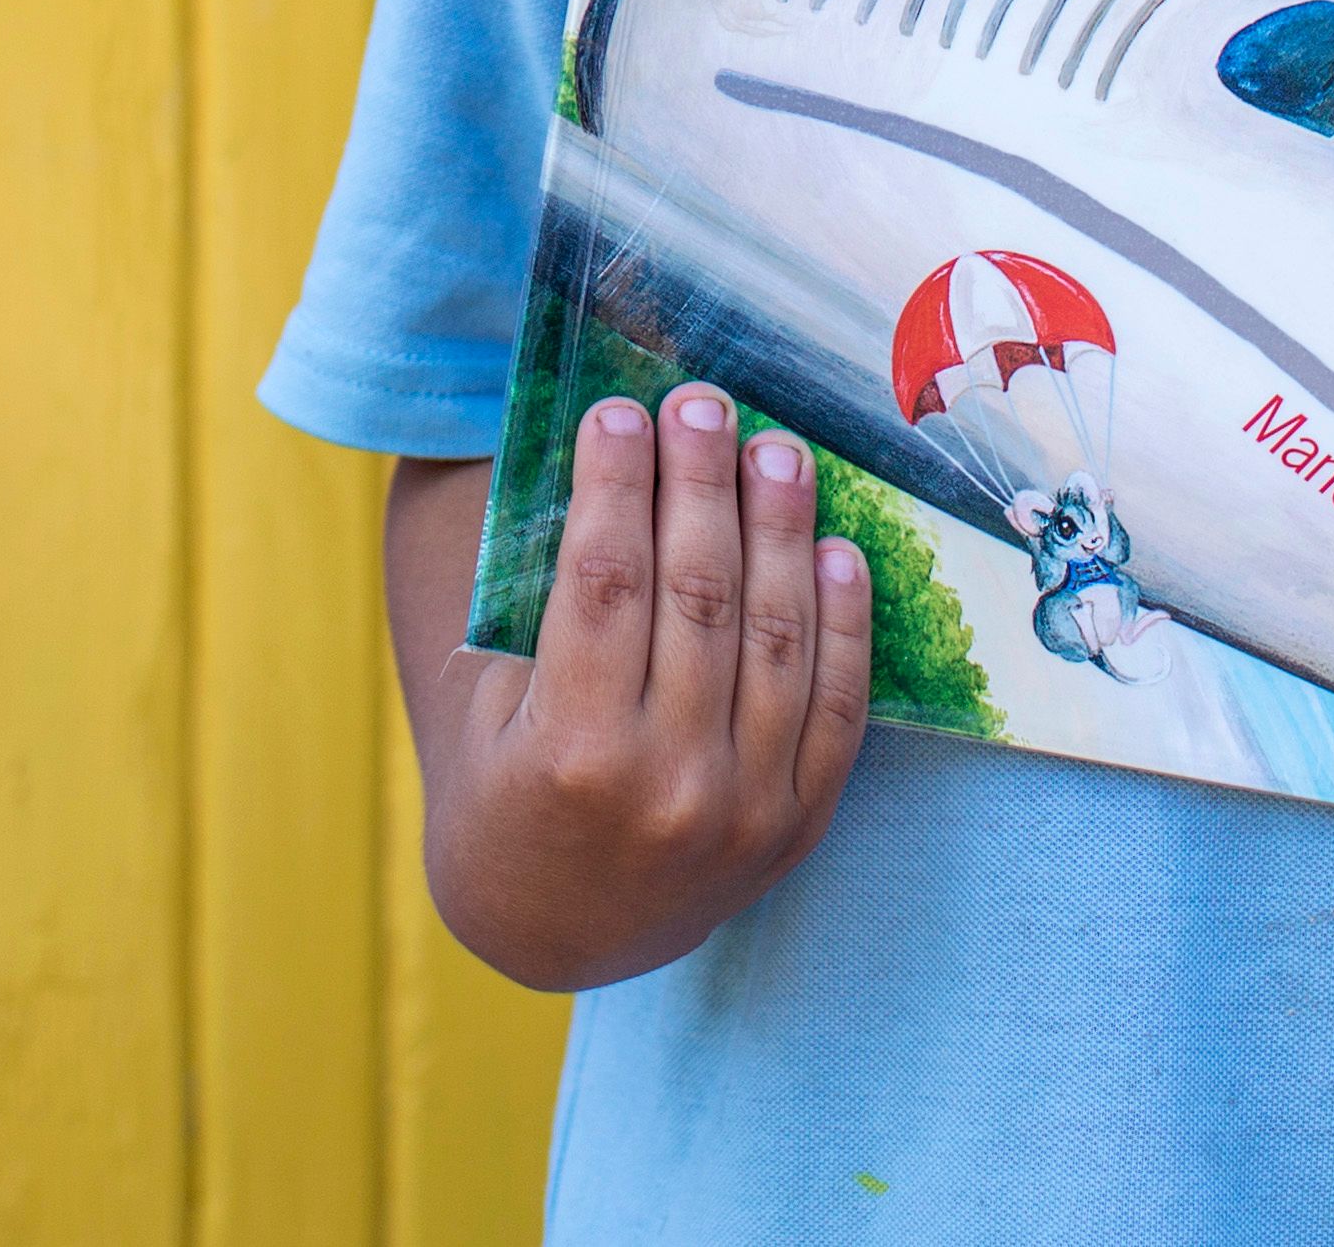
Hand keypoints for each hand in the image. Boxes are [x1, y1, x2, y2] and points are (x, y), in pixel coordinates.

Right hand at [386, 389, 874, 989]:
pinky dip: (845, 623)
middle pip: (697, 596)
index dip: (615, 487)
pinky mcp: (795, 826)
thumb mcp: (487, 707)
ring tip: (776, 450)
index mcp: (569, 753)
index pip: (603, 584)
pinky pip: (835, 708)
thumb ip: (540, 603)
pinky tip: (838, 547)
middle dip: (701, 484)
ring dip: (781, 531)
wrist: (552, 930)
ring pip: (775, 639)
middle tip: (702, 404)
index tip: (620, 412)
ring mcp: (742, 810)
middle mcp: (665, 784)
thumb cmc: (504, 789)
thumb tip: (607, 466)